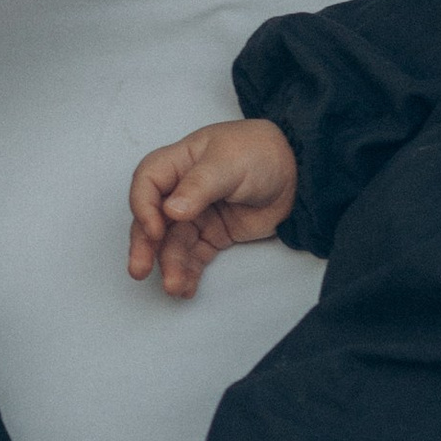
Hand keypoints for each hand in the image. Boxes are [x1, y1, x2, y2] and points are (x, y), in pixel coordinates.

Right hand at [128, 118, 297, 296]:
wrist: (300, 172)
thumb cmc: (261, 152)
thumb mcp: (229, 162)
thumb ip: (199, 186)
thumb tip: (171, 211)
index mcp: (180, 162)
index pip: (148, 183)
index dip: (144, 206)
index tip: (155, 229)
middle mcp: (182, 190)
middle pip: (153, 218)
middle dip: (145, 245)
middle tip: (140, 270)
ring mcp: (198, 214)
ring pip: (173, 243)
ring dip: (170, 265)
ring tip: (174, 287)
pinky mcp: (214, 235)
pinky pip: (194, 256)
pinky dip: (188, 272)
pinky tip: (186, 288)